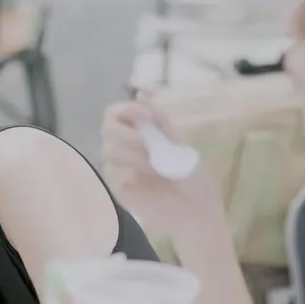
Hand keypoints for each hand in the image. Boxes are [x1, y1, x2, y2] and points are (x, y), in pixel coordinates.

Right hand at [99, 96, 225, 244]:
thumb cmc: (191, 176)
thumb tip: (141, 92)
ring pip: (108, 149)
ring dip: (135, 153)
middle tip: (149, 145)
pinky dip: (133, 171)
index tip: (148, 118)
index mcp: (139, 134)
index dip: (127, 110)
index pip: (115, 113)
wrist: (197, 210)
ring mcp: (120, 169)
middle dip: (128, 133)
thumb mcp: (179, 142)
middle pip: (107, 128)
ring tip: (157, 166)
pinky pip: (114, 172)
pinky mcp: (119, 189)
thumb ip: (159, 120)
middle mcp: (125, 149)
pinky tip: (152, 179)